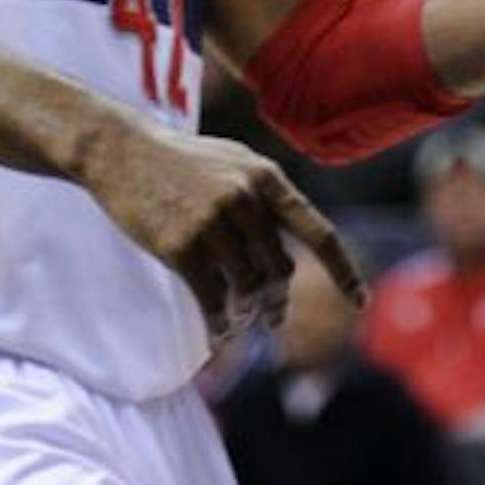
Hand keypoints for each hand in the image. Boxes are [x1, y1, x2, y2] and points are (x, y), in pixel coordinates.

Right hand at [74, 114, 365, 347]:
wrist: (123, 151)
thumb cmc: (182, 161)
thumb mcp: (234, 164)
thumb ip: (264, 202)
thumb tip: (285, 261)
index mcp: (267, 177)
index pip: (317, 232)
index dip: (342, 271)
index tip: (360, 302)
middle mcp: (247, 199)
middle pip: (279, 270)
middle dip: (277, 300)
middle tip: (272, 320)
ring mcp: (215, 223)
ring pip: (248, 288)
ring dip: (247, 314)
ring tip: (241, 323)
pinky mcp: (183, 246)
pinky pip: (214, 300)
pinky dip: (220, 324)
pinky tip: (219, 333)